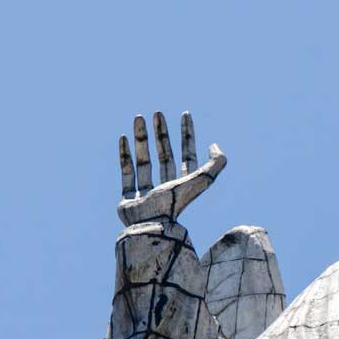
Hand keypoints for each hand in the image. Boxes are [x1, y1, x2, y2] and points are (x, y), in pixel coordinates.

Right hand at [116, 111, 226, 225]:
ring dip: (142, 139)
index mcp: (184, 185)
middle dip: (162, 133)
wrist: (149, 225)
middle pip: (165, 155)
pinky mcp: (129, 200)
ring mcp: (146, 194)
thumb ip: (215, 164)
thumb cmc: (174, 203)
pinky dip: (124, 156)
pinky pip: (126, 173)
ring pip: (144, 161)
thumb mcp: (201, 181)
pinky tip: (123, 138)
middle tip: (158, 113)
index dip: (188, 134)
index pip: (188, 155)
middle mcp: (166, 189)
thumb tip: (215, 145)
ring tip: (139, 118)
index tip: (185, 115)